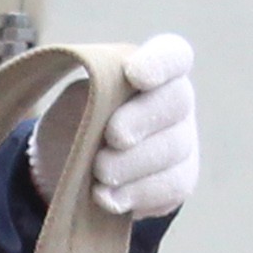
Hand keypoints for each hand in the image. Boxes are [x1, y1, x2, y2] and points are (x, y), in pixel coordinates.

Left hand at [69, 32, 196, 224]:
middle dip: (141, 120)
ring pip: (173, 149)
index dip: (160, 63)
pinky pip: (171, 187)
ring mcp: (182, 141)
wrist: (70, 168)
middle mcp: (175, 101)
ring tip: (99, 173)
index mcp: (150, 70)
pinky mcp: (180, 180)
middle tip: (112, 137)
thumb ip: (93, 97)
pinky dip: (135, 194)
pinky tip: (106, 197)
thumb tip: (107, 115)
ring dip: (132, 164)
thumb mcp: (76, 100)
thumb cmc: (76, 121)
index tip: (134, 75)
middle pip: (175, 102)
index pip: (173, 55)